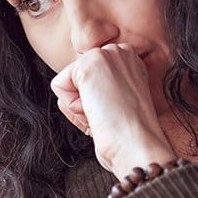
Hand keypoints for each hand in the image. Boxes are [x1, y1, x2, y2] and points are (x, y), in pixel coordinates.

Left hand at [50, 43, 176, 178]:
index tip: (116, 113)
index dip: (96, 102)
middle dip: (86, 102)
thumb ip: (99, 88)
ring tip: (105, 114)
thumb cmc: (130, 136)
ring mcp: (105, 54)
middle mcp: (120, 51)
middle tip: (110, 115)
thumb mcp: (117, 103)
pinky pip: (59, 86)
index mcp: (130, 60)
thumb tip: (68, 84)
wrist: (138, 146)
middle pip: (76, 77)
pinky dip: (72, 108)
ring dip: (79, 106)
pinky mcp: (89, 64)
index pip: (89, 77)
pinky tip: (96, 112)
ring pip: (67, 81)